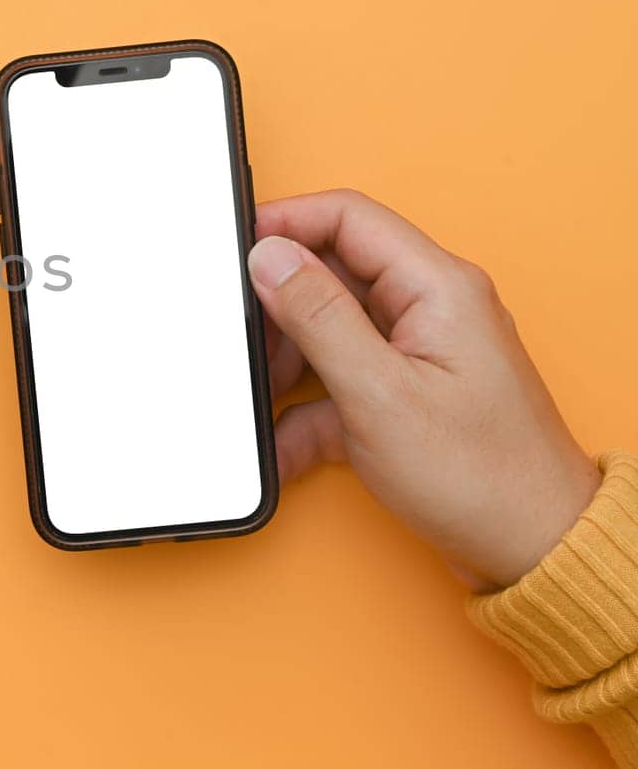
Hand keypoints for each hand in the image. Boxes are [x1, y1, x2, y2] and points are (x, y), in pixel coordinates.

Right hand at [249, 189, 599, 591]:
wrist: (534, 550)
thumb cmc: (480, 477)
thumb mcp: (379, 393)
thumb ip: (318, 316)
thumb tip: (270, 256)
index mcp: (436, 287)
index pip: (349, 218)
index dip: (285, 222)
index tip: (235, 248)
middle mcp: (430, 307)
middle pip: (332, 272)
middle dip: (280, 308)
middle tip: (248, 343)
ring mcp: (418, 350)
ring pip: (329, 327)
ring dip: (289, 362)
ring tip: (269, 399)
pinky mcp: (406, 391)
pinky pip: (339, 380)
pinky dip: (308, 410)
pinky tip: (286, 444)